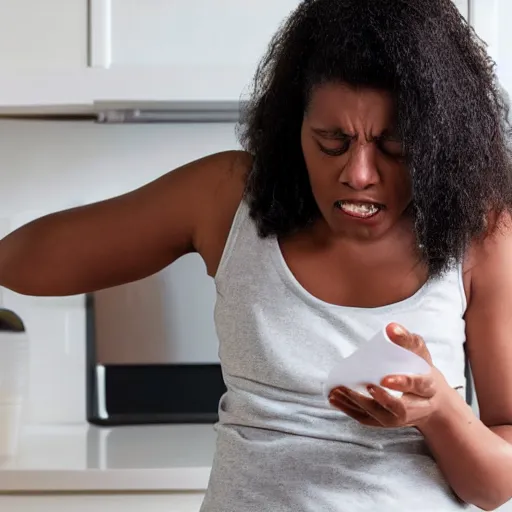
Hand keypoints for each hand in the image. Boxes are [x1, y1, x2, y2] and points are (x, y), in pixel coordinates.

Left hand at [328, 323, 451, 429]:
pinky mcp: (384, 422)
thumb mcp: (419, 353)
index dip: (402, 383)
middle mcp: (416, 408)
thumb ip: (407, 340)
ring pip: (379, 415)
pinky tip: (334, 397)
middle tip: (366, 386)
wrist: (429, 400)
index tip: (384, 379)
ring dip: (358, 403)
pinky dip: (349, 409)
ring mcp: (398, 418)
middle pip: (399, 408)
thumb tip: (391, 327)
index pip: (417, 385)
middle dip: (382, 399)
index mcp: (427, 388)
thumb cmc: (420, 370)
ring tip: (340, 389)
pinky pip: (366, 419)